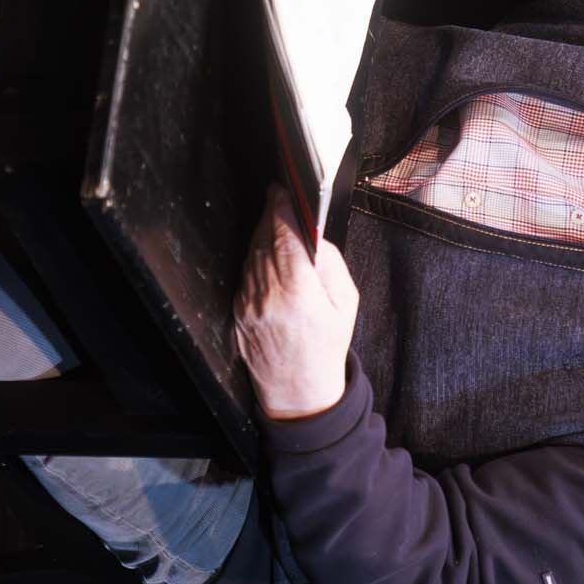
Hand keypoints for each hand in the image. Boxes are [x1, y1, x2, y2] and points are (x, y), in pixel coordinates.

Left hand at [233, 185, 361, 418]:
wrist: (299, 392)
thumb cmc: (326, 347)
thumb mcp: (346, 303)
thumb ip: (330, 264)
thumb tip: (312, 235)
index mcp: (298, 291)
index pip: (283, 235)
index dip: (281, 208)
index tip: (282, 191)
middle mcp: (267, 295)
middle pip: (263, 239)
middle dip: (270, 216)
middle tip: (279, 199)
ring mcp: (248, 304)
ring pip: (251, 254)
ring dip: (262, 235)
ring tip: (275, 224)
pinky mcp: (237, 311)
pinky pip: (245, 273)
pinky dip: (255, 258)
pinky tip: (267, 255)